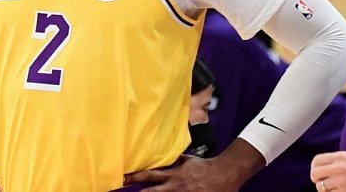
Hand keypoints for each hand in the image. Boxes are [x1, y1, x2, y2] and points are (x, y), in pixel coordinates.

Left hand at [124, 155, 238, 191]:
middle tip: (121, 190)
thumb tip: (164, 156)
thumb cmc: (205, 167)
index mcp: (173, 175)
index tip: (122, 178)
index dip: (134, 177)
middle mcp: (175, 187)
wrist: (225, 174)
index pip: (149, 176)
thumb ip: (175, 160)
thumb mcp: (188, 160)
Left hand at [310, 151, 345, 191]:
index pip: (316, 160)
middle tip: (320, 180)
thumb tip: (319, 166)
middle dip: (316, 178)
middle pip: (314, 174)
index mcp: (339, 157)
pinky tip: (337, 191)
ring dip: (324, 188)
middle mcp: (338, 168)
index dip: (314, 166)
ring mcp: (341, 181)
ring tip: (332, 187)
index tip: (318, 171)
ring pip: (321, 187)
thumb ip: (334, 160)